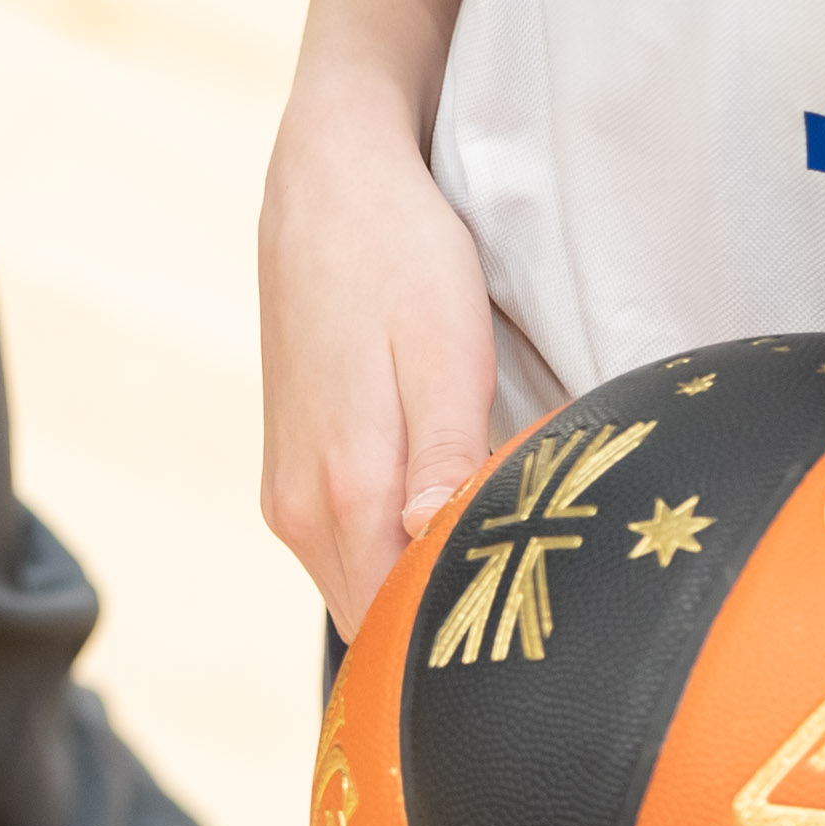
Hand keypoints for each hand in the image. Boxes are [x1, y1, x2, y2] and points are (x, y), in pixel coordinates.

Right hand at [255, 103, 496, 627]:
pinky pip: (344, 549)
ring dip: (419, 592)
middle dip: (446, 628)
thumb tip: (431, 543)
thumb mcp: (446, 349)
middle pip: (376, 621)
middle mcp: (299, 508)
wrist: (326, 186)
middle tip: (538, 602)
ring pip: (359, 588)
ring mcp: (286, 492)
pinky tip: (447, 520)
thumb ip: (443, 457)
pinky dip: (392, 555)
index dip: (468, 639)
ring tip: (502, 559)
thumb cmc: (400, 256)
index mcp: (343, 490)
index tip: (539, 626)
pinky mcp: (289, 470)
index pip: (401, 624)